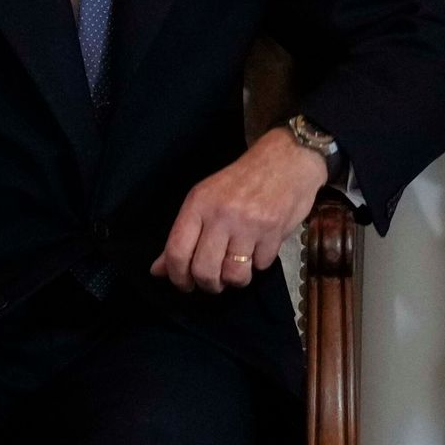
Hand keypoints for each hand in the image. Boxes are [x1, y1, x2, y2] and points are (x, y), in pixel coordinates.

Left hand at [156, 128, 323, 292]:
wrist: (287, 159)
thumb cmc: (242, 180)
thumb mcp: (205, 199)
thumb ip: (183, 236)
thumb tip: (158, 270)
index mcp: (199, 204)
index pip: (177, 251)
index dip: (177, 276)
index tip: (185, 284)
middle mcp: (222, 215)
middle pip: (204, 269)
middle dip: (208, 285)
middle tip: (213, 283)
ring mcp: (250, 225)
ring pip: (234, 275)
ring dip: (235, 281)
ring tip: (236, 271)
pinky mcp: (275, 232)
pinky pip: (261, 265)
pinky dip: (259, 264)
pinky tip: (259, 250)